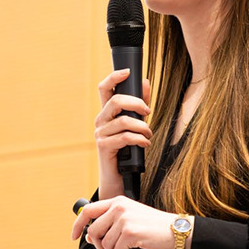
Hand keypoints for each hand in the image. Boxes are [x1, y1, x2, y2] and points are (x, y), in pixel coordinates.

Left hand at [70, 195, 177, 248]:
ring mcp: (124, 219)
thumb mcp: (131, 218)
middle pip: (93, 232)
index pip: (88, 211)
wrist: (178, 231)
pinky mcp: (130, 233)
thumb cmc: (155, 227)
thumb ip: (111, 223)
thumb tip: (89, 237)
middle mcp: (119, 207)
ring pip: (105, 245)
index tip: (73, 237)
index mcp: (118, 201)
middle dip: (100, 247)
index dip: (77, 225)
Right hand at [94, 68, 152, 200]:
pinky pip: (125, 137)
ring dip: (142, 126)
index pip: (104, 88)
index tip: (127, 72)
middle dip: (137, 103)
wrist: (119, 177)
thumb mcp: (135, 124)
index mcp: (107, 112)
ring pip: (124, 121)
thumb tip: (145, 82)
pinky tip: (145, 143)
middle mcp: (101, 120)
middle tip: (148, 112)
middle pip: (116, 101)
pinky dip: (140, 139)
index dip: (114, 77)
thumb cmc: (127, 149)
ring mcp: (100, 133)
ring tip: (148, 134)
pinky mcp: (104, 147)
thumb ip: (139, 105)